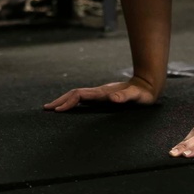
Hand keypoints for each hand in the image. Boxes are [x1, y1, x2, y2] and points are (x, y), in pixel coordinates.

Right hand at [43, 77, 158, 111]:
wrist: (147, 83)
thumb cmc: (142, 94)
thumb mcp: (136, 97)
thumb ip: (125, 96)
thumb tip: (113, 98)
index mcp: (102, 92)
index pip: (80, 95)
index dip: (68, 102)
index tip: (57, 110)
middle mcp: (98, 92)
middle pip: (74, 94)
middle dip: (60, 101)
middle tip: (46, 109)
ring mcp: (99, 93)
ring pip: (77, 95)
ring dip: (64, 100)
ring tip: (52, 107)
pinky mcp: (102, 96)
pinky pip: (83, 98)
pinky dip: (72, 102)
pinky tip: (70, 106)